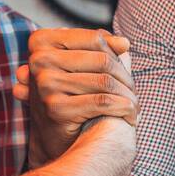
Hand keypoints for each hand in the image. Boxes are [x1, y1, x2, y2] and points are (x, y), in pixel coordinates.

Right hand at [12, 28, 137, 167]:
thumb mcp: (78, 65)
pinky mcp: (56, 108)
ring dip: (128, 96)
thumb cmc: (70, 94)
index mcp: (42, 42)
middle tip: (133, 92)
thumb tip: (124, 43)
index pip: (95, 38)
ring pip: (106, 82)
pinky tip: (129, 115)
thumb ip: (100, 48)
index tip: (126, 65)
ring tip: (134, 105)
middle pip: (103, 60)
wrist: (52, 137)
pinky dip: (123, 108)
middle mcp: (40, 60)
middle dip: (125, 78)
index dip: (116, 53)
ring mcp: (46, 84)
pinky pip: (103, 101)